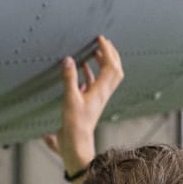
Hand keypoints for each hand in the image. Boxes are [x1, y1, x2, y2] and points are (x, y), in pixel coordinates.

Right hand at [54, 35, 122, 175]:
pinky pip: (94, 85)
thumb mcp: (70, 99)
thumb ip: (69, 78)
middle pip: (114, 70)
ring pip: (106, 77)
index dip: (106, 50)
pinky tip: (82, 70)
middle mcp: (103, 94)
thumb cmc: (75, 124)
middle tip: (102, 43)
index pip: (110, 65)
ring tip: (94, 53)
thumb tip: (68, 59)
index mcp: (101, 91)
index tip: (99, 39)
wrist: (76, 144)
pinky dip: (91, 74)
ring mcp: (97, 99)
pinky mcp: (90, 103)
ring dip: (102, 63)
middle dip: (110, 54)